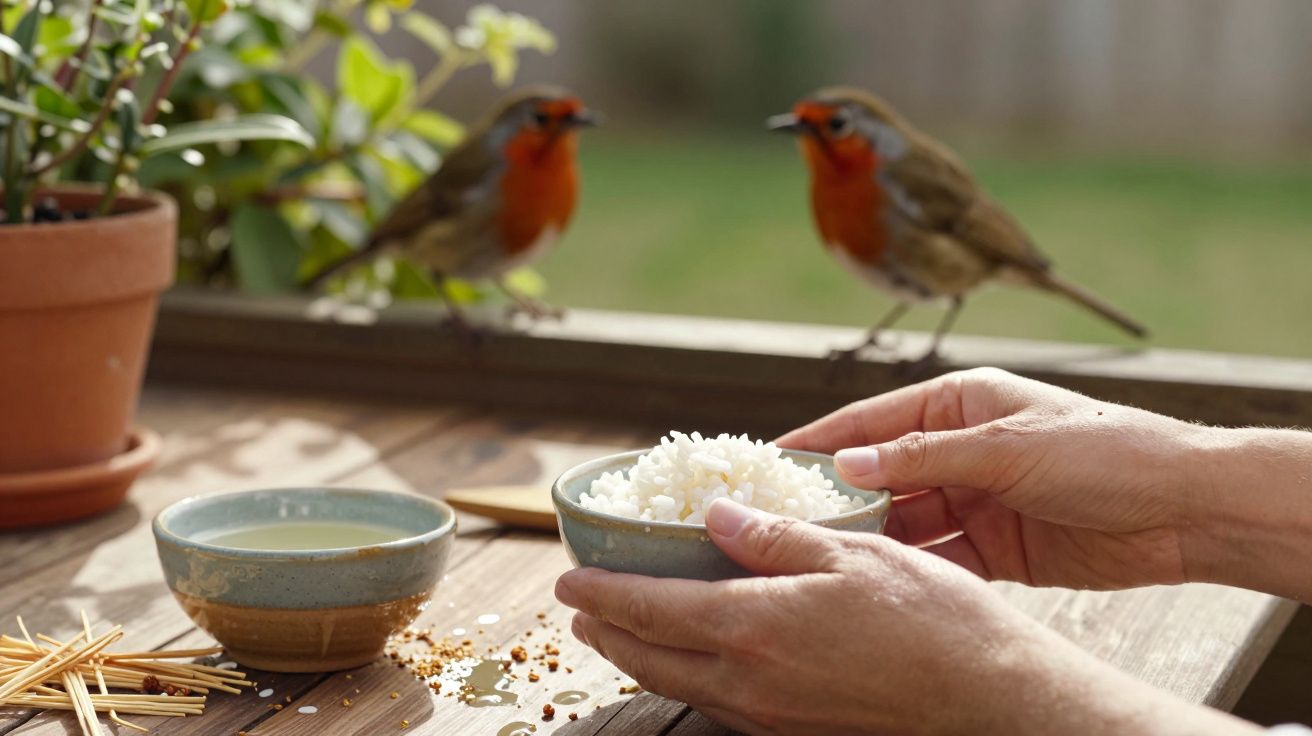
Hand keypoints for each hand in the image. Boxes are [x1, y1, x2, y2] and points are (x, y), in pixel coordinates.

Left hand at [556, 500, 1253, 735]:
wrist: (992, 702)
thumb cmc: (933, 620)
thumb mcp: (852, 554)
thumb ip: (773, 537)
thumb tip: (713, 516)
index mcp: (754, 626)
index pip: (649, 608)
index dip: (601, 593)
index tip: (568, 580)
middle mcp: (748, 681)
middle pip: (648, 657)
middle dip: (606, 630)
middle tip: (580, 607)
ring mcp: (769, 715)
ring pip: (678, 685)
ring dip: (638, 657)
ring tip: (618, 631)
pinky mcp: (793, 731)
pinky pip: (716, 704)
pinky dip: (684, 677)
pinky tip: (693, 660)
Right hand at [778, 367, 1211, 589]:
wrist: (1183, 509)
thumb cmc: (1105, 451)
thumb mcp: (1006, 446)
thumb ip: (923, 456)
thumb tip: (849, 463)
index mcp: (960, 403)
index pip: (872, 422)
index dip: (821, 442)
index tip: (769, 461)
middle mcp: (961, 449)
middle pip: (882, 475)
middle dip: (838, 498)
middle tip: (784, 522)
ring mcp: (978, 499)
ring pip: (906, 521)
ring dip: (873, 538)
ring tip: (825, 557)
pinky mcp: (996, 547)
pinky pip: (941, 557)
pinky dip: (915, 569)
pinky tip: (884, 582)